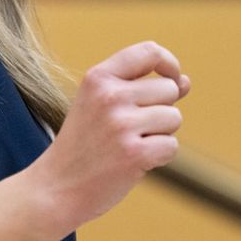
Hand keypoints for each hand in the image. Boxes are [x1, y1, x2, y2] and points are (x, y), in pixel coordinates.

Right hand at [30, 41, 189, 228]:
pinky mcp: (134, 154)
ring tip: (129, 145)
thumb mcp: (101, 106)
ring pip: (174, 118)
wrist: (55, 188)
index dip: (169, 63)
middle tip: (132, 130)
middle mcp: (109, 96)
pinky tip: (134, 163)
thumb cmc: (84, 146)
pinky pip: (171, 146)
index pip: (149, 51)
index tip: (172, 79)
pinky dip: (159, 157)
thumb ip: (142, 90)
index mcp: (98, 78)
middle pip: (169, 89)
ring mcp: (121, 125)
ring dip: (160, 135)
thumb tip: (185, 82)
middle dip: (161, 110)